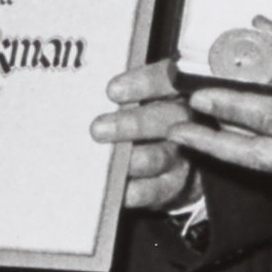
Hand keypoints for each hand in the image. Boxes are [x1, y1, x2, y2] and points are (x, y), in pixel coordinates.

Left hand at [93, 58, 195, 215]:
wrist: (177, 161)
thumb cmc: (146, 119)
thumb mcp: (142, 98)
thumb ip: (124, 95)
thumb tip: (85, 93)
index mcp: (177, 90)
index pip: (167, 80)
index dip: (143, 83)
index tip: (112, 91)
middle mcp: (186, 121)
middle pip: (164, 119)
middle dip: (131, 124)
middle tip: (97, 130)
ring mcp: (183, 155)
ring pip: (160, 157)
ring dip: (131, 160)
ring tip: (108, 163)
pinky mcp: (176, 185)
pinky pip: (157, 189)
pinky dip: (136, 191)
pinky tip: (118, 189)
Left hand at [167, 22, 271, 189]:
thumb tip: (258, 27)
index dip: (233, 106)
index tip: (199, 95)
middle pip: (259, 158)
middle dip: (213, 146)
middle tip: (177, 131)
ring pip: (265, 165)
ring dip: (226, 149)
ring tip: (189, 135)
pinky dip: (250, 149)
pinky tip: (224, 136)